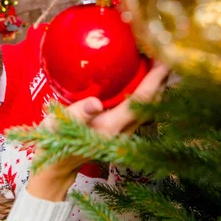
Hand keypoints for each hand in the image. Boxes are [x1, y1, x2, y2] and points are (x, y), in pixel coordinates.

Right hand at [26, 63, 168, 200]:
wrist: (56, 165)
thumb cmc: (55, 139)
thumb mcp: (58, 123)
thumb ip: (79, 112)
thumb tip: (95, 103)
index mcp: (111, 126)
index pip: (141, 99)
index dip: (154, 80)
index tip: (164, 60)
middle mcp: (123, 131)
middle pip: (152, 103)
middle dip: (161, 79)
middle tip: (165, 55)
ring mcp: (124, 133)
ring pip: (149, 107)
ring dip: (156, 87)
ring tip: (157, 65)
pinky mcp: (121, 132)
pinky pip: (142, 109)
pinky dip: (147, 94)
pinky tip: (143, 82)